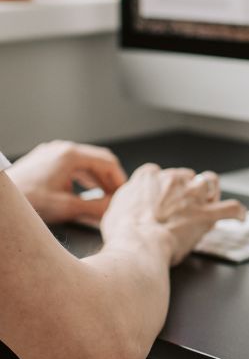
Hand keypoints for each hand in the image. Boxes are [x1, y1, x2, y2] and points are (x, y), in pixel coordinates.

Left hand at [7, 140, 127, 224]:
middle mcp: (62, 149)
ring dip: (97, 180)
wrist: (0, 202)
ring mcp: (52, 153)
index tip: (125, 194)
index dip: (120, 179)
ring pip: (85, 163)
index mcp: (70, 155)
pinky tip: (84, 193)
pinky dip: (83, 179)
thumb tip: (115, 208)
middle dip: (109, 180)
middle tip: (117, 198)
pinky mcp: (44, 161)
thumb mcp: (66, 208)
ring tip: (104, 198)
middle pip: (98, 161)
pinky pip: (71, 166)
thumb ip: (96, 208)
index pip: (108, 162)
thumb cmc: (26, 201)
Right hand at [101, 164, 245, 265]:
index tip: (160, 198)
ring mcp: (193, 195)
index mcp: (149, 176)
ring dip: (210, 190)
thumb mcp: (115, 209)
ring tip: (210, 200)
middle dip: (184, 188)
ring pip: (210, 180)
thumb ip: (129, 199)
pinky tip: (240, 216)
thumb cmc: (124, 233)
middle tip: (181, 206)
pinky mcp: (208, 213)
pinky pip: (232, 208)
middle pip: (185, 176)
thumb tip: (132, 203)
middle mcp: (173, 179)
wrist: (138, 245)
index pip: (158, 173)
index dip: (160, 186)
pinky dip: (237, 212)